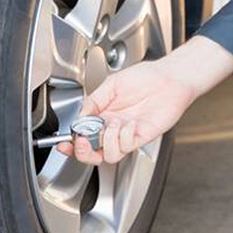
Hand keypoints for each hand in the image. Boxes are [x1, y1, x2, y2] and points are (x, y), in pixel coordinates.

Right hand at [55, 57, 195, 164]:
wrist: (169, 78)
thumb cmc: (145, 77)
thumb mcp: (112, 84)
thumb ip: (94, 101)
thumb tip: (80, 116)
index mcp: (103, 115)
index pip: (83, 136)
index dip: (71, 144)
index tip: (63, 144)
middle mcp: (113, 128)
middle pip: (93, 153)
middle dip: (83, 151)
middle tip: (84, 140)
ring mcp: (126, 134)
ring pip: (108, 155)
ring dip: (107, 140)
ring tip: (114, 124)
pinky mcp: (141, 137)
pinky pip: (127, 147)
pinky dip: (125, 136)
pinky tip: (130, 123)